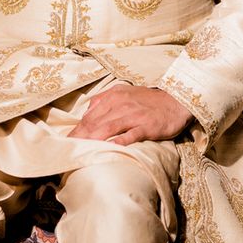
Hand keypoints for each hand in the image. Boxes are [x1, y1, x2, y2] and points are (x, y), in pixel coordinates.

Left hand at [68, 85, 193, 145]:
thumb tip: (87, 111)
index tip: (66, 141)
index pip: (90, 115)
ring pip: (108, 127)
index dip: (77, 129)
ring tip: (81, 150)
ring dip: (93, 139)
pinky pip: (130, 134)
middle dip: (80, 136)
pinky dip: (119, 141)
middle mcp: (121, 104)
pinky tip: (110, 148)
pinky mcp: (146, 126)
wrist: (176, 101)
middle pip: (95, 122)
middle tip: (67, 149)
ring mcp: (134, 116)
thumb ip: (104, 100)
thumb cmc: (148, 100)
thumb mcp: (124, 93)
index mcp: (114, 97)